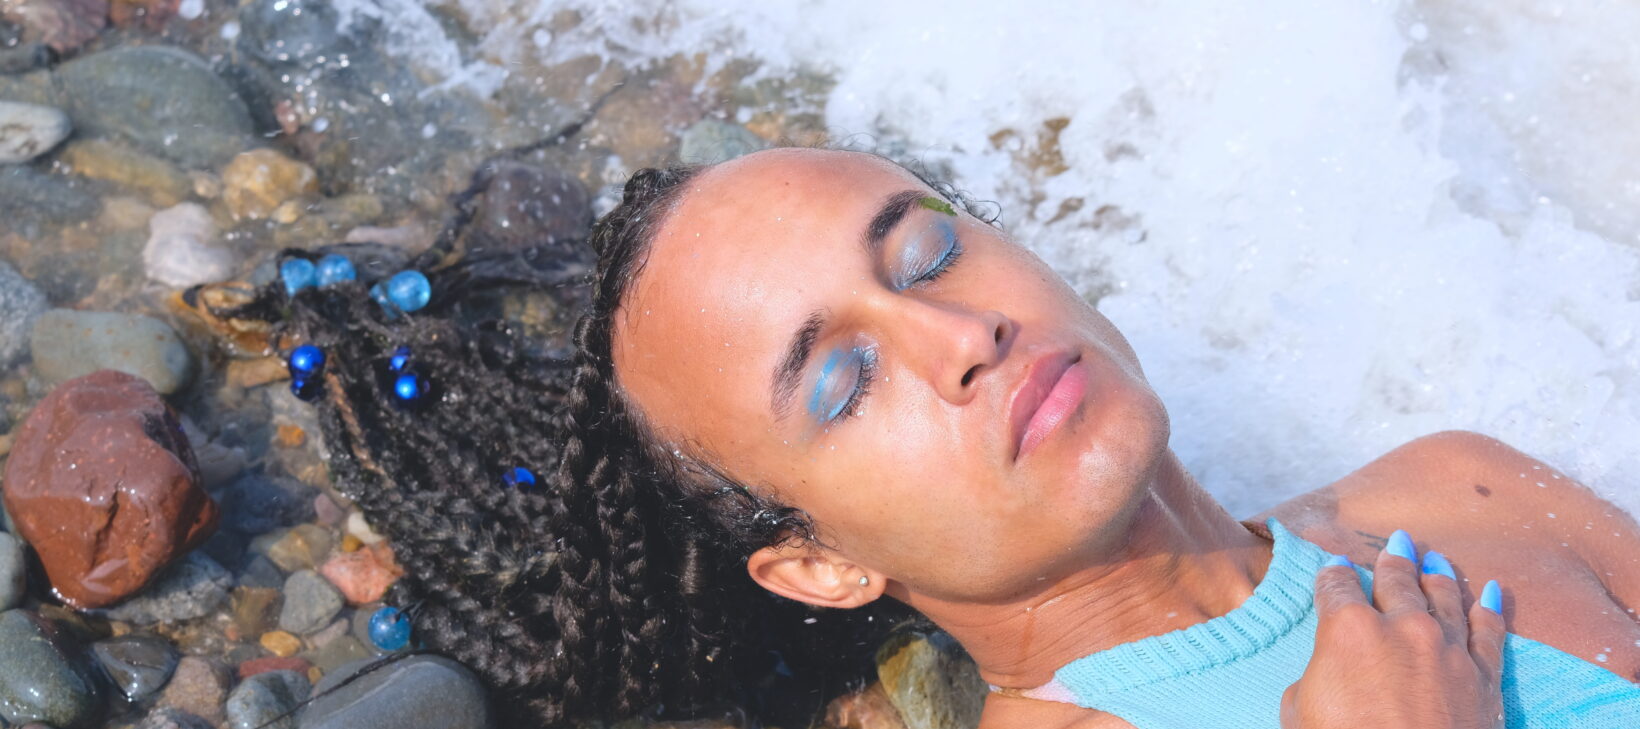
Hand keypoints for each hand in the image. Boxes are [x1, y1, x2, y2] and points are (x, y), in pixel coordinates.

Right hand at [1281, 531, 1505, 728]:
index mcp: (1347, 629)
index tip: (1334, 569)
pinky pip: (1489, 630)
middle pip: (1397, 579)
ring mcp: (1448, 648)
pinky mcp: (1483, 675)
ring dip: (1438, 575)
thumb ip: (1314, 678)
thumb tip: (1325, 675)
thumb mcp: (1300, 713)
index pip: (1336, 584)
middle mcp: (1402, 626)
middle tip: (1397, 544)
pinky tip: (1489, 591)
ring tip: (1435, 560)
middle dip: (1393, 560)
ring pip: (1444, 596)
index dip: (1332, 574)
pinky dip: (1489, 607)